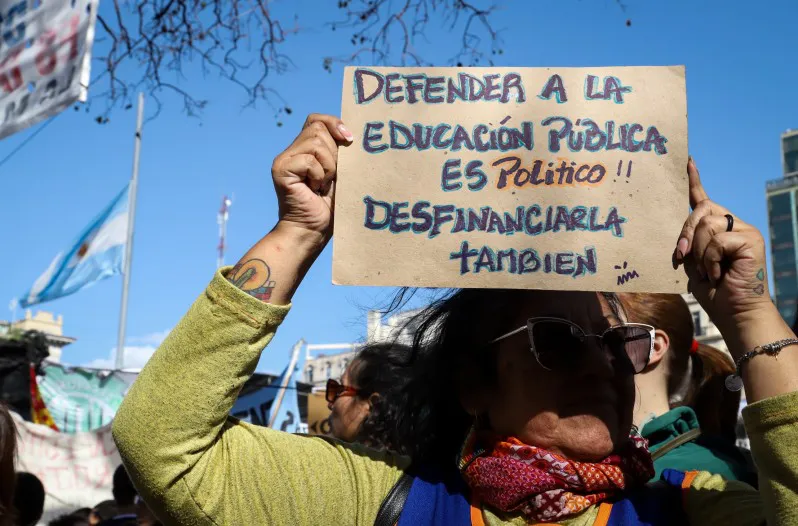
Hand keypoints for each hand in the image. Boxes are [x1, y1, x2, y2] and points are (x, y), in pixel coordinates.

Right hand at [271, 114, 352, 243]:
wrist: (312, 231)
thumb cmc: (329, 207)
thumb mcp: (340, 173)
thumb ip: (341, 152)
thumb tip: (351, 133)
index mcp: (305, 149)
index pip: (317, 120)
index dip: (334, 124)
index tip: (349, 139)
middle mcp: (292, 151)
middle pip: (318, 129)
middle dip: (333, 154)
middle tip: (329, 178)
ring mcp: (284, 159)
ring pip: (316, 143)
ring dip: (328, 167)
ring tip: (321, 185)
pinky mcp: (281, 169)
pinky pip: (310, 160)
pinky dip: (319, 176)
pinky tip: (313, 190)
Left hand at [674, 158, 771, 332]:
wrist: (734, 313)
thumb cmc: (713, 292)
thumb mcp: (693, 264)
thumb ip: (689, 243)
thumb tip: (682, 236)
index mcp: (716, 229)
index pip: (703, 200)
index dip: (694, 181)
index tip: (687, 161)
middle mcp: (732, 224)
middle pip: (700, 210)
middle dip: (685, 233)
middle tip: (682, 256)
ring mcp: (744, 230)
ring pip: (706, 225)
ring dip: (699, 252)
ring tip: (709, 272)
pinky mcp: (750, 238)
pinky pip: (717, 240)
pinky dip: (710, 260)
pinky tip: (718, 274)